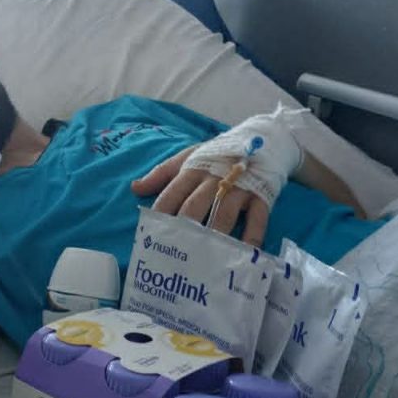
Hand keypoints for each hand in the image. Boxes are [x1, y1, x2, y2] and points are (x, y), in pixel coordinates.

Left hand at [131, 146, 269, 246]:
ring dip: (213, 236)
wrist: (262, 139)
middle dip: (183, 228)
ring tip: (204, 258)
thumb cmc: (217, 154)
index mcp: (193, 169)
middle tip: (174, 253)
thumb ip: (161, 174)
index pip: (171, 193)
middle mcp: (214, 179)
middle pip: (194, 206)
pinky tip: (243, 253)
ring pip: (223, 214)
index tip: (151, 235)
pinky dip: (251, 237)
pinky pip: (257, 219)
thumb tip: (135, 188)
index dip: (160, 214)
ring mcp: (239, 188)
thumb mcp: (188, 157)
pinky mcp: (261, 196)